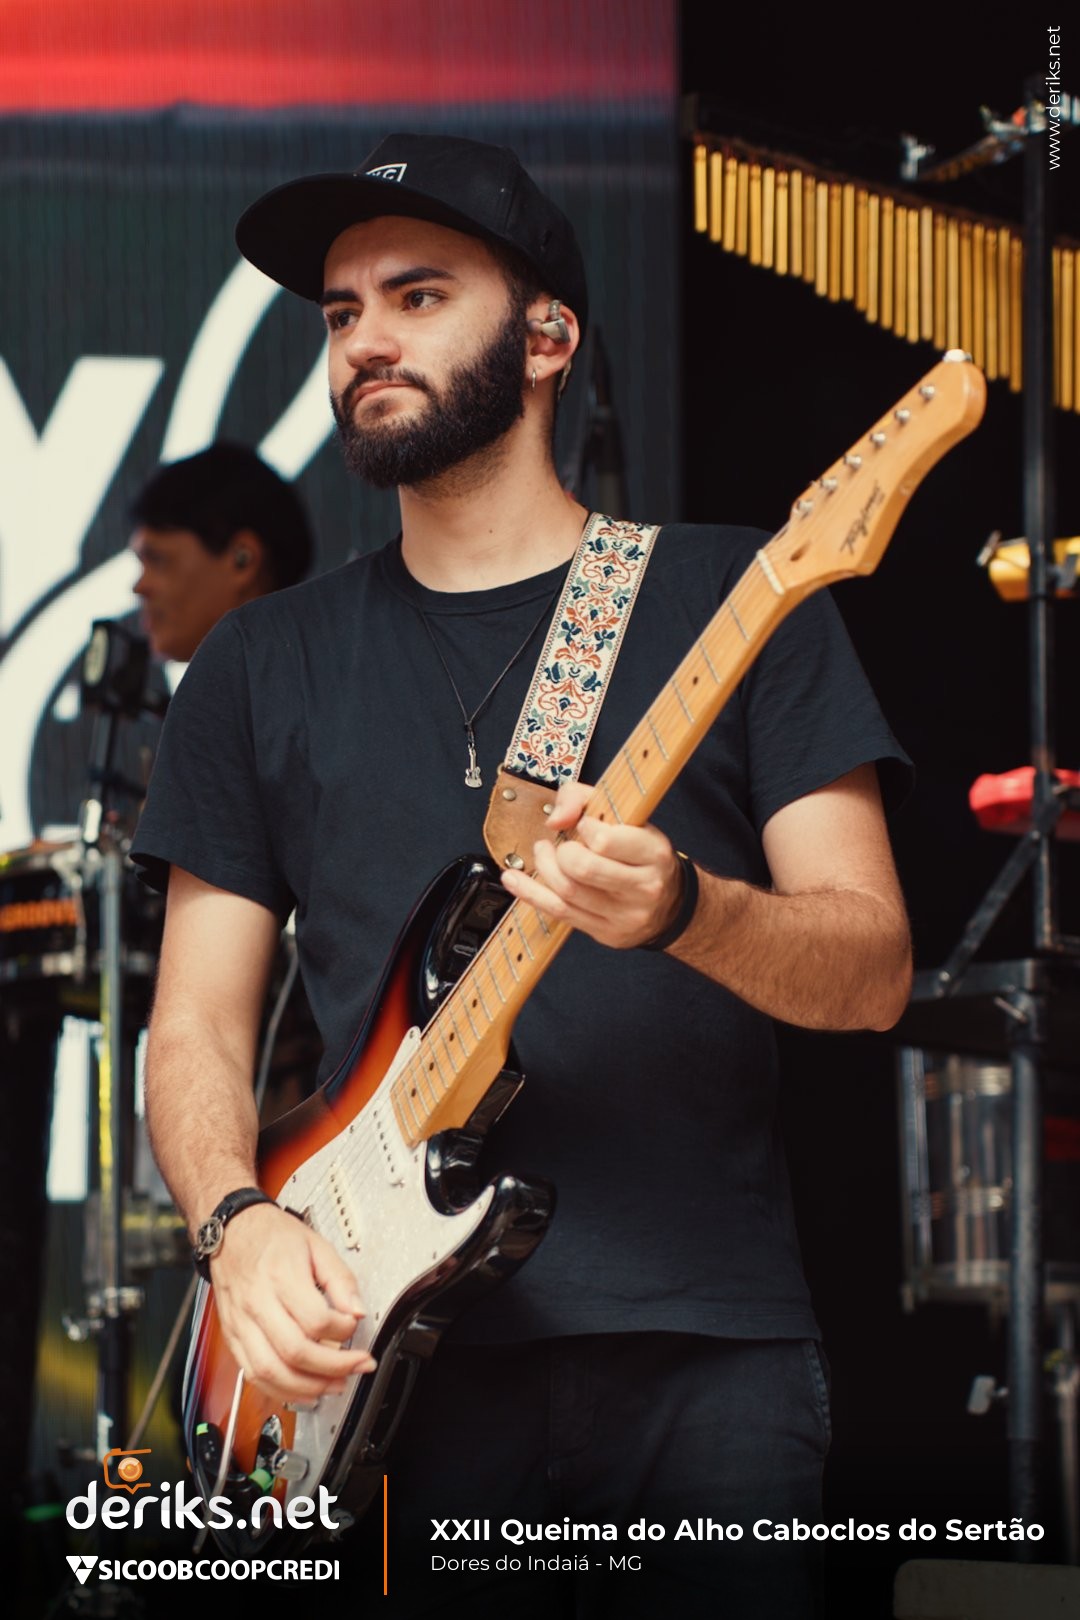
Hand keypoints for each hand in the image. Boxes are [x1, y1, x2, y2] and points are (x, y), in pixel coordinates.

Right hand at [209, 1202, 375, 1401]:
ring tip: (334, 1385)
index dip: (342, 1330)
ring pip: (271, 1372)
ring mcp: (242, 1324)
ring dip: (307, 1388)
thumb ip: (340, 1279)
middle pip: (294, 1351)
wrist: (232, 1231)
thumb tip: (358, 1311)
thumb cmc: (271, 1236)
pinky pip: (253, 1375)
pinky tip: (302, 1390)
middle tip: (357, 1366)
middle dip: (332, 1367)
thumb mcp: (316, 1244)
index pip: (314, 1319)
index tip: (353, 1326)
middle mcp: (257, 1303)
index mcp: (280, 1276)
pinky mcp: (233, 1337)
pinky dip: (280, 1390)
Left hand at [499, 779, 682, 948]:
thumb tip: (555, 819)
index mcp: (653, 853)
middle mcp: (643, 887)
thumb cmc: (641, 854)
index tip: (582, 825)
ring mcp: (625, 915)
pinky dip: (530, 893)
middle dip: (559, 853)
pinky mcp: (606, 932)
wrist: (671, 904)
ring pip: (567, 892)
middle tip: (556, 845)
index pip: (606, 841)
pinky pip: (560, 913)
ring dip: (543, 868)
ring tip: (542, 853)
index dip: (584, 828)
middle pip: (583, 869)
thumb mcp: (626, 816)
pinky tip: (513, 879)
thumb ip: (583, 799)